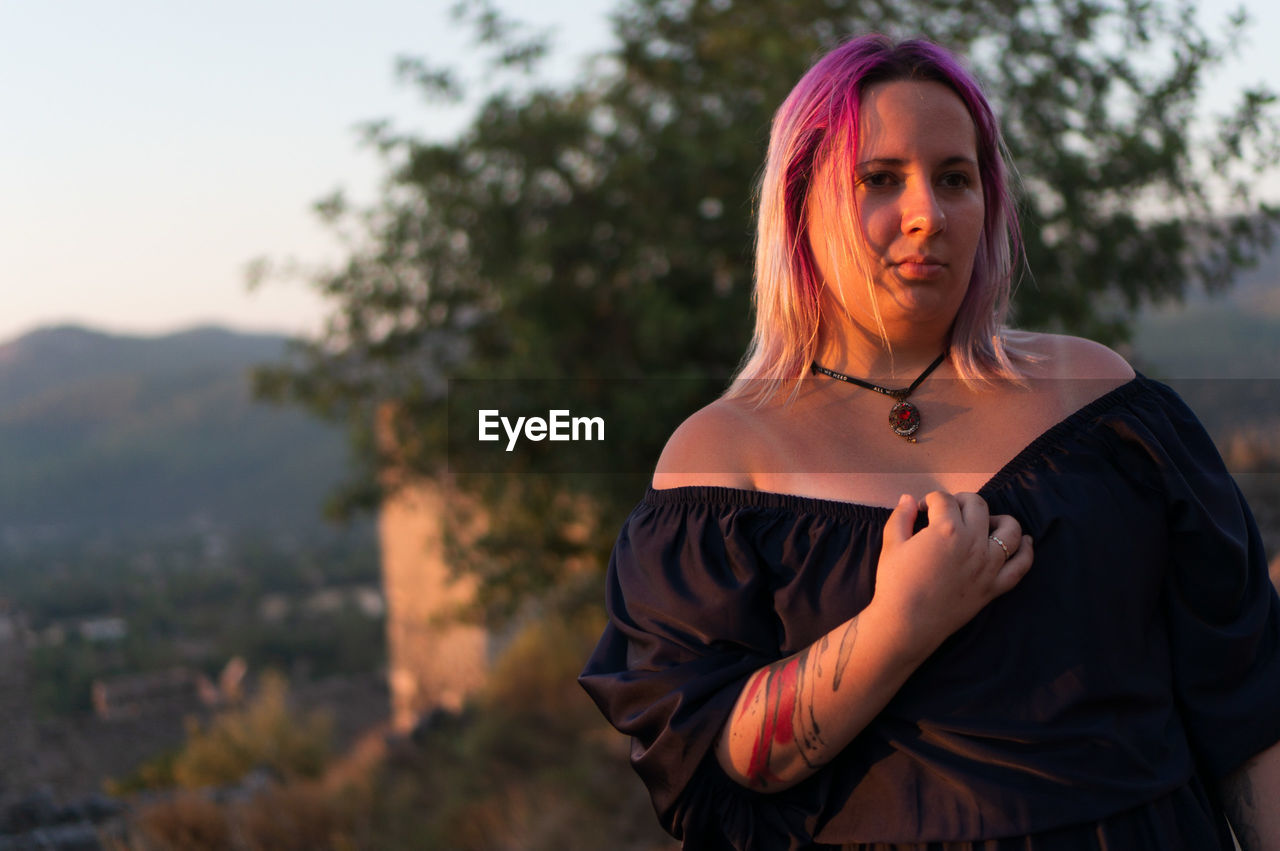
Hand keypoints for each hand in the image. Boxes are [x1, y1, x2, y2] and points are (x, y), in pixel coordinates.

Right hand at [871, 491, 1032, 659]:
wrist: (907, 624)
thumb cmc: (896, 584)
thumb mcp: (892, 544)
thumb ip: (901, 517)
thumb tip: (908, 499)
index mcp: (946, 529)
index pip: (944, 500)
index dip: (930, 499)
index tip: (922, 508)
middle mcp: (973, 543)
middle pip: (978, 506)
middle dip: (961, 500)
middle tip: (949, 510)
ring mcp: (988, 565)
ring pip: (1010, 529)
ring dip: (998, 519)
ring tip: (985, 522)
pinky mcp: (995, 586)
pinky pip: (1021, 565)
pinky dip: (1026, 550)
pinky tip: (1024, 541)